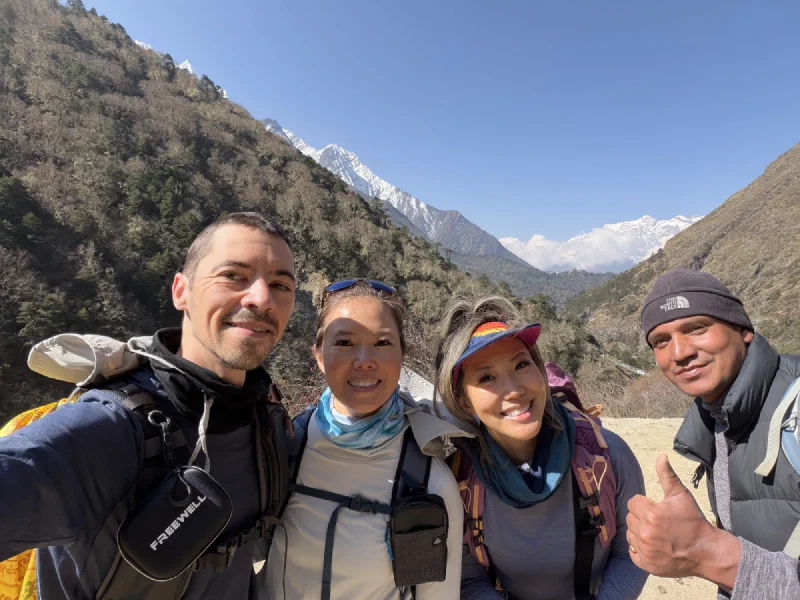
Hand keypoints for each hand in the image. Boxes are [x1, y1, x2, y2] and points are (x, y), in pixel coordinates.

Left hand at [625, 453, 739, 588]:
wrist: (706, 551)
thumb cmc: (693, 521)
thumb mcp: (681, 496)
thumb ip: (667, 475)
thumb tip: (660, 456)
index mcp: (652, 514)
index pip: (633, 503)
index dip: (644, 504)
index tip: (656, 509)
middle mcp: (646, 533)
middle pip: (631, 518)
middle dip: (642, 518)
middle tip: (659, 522)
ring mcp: (646, 551)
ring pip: (630, 535)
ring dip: (640, 533)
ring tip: (657, 534)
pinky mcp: (647, 565)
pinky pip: (633, 552)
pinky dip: (640, 549)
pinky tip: (654, 546)